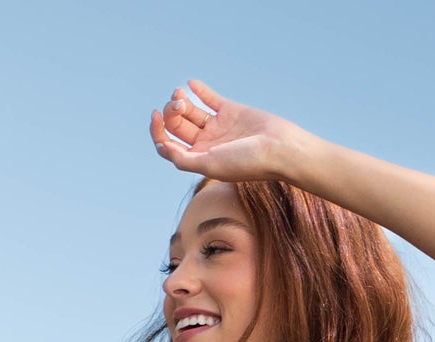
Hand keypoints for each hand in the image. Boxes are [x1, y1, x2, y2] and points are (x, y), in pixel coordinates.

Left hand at [149, 78, 307, 184]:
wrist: (278, 148)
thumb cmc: (247, 163)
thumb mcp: (211, 165)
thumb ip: (184, 159)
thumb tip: (162, 147)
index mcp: (199, 160)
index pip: (169, 145)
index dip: (157, 131)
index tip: (156, 116)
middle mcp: (207, 144)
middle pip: (177, 126)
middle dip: (171, 113)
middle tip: (178, 104)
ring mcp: (218, 127)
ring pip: (190, 111)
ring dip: (180, 100)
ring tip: (180, 94)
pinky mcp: (230, 111)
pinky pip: (210, 98)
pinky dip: (199, 90)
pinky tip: (191, 83)